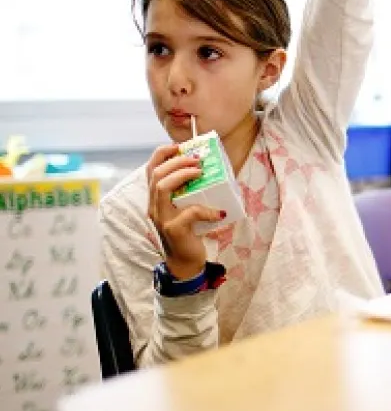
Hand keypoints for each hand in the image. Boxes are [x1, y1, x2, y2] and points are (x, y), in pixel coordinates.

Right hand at [146, 145, 224, 279]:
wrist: (185, 264)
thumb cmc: (188, 234)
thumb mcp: (185, 210)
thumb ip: (188, 194)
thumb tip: (207, 172)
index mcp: (155, 199)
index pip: (150, 170)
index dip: (162, 154)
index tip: (179, 146)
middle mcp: (154, 207)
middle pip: (156, 174)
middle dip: (176, 161)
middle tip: (196, 159)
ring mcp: (161, 218)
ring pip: (162, 187)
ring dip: (183, 175)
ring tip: (200, 172)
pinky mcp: (174, 229)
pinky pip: (190, 212)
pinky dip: (207, 209)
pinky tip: (219, 212)